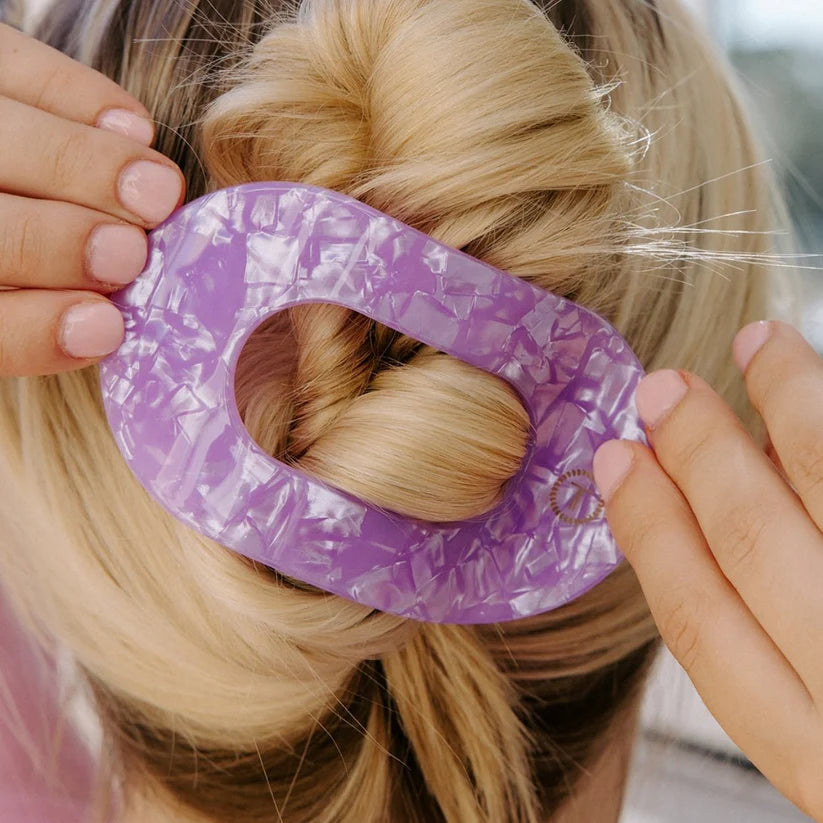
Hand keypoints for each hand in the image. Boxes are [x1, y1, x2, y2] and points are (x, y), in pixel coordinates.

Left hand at [0, 23, 184, 376]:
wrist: (6, 178)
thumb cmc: (19, 263)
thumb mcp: (10, 310)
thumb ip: (32, 327)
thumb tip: (107, 329)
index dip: (32, 325)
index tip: (107, 328)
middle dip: (55, 240)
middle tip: (131, 255)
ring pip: (1, 137)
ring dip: (88, 166)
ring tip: (158, 194)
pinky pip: (15, 64)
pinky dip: (80, 95)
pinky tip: (135, 130)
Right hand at [593, 320, 822, 820]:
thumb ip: (788, 672)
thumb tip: (709, 544)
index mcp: (822, 758)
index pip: (701, 625)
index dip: (649, 533)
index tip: (617, 464)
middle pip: (758, 549)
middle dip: (701, 454)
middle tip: (663, 388)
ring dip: (794, 411)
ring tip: (761, 346)